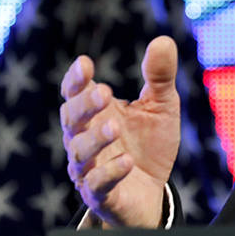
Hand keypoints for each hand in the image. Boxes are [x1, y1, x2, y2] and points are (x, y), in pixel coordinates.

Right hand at [59, 36, 180, 227]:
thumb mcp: (162, 107)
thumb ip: (159, 77)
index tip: (85, 64)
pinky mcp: (101, 195)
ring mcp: (89, 168)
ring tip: (114, 128)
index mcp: (96, 113)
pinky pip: (97, 185)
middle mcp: (85, 139)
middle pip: (70, 119)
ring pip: (80, 153)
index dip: (75, 79)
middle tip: (105, 94)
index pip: (74, 93)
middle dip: (85, 106)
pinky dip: (109, 173)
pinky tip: (127, 161)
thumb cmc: (150, 145)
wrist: (154, 192)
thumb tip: (163, 40)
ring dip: (95, 140)